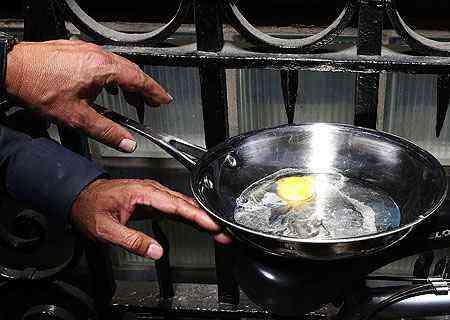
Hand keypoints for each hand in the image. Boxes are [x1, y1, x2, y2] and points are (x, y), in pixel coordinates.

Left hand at [5, 40, 171, 152]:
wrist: (10, 69)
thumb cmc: (38, 87)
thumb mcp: (77, 117)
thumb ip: (107, 131)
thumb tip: (128, 142)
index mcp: (103, 68)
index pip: (139, 79)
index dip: (155, 91)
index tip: (164, 100)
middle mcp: (97, 54)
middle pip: (131, 71)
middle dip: (143, 89)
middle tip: (150, 103)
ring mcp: (85, 50)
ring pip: (117, 65)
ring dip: (127, 82)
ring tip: (129, 98)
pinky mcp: (75, 50)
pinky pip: (103, 61)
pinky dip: (112, 75)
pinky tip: (106, 86)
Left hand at [70, 179, 230, 258]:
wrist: (81, 196)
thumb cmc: (91, 207)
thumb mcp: (106, 229)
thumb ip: (132, 240)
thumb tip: (155, 251)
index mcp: (143, 193)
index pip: (176, 205)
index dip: (197, 216)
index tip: (212, 225)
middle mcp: (151, 191)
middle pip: (185, 204)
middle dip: (207, 218)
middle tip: (224, 232)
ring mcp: (153, 195)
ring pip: (183, 204)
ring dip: (201, 217)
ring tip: (218, 230)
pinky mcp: (153, 200)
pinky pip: (176, 207)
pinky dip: (190, 215)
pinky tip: (200, 223)